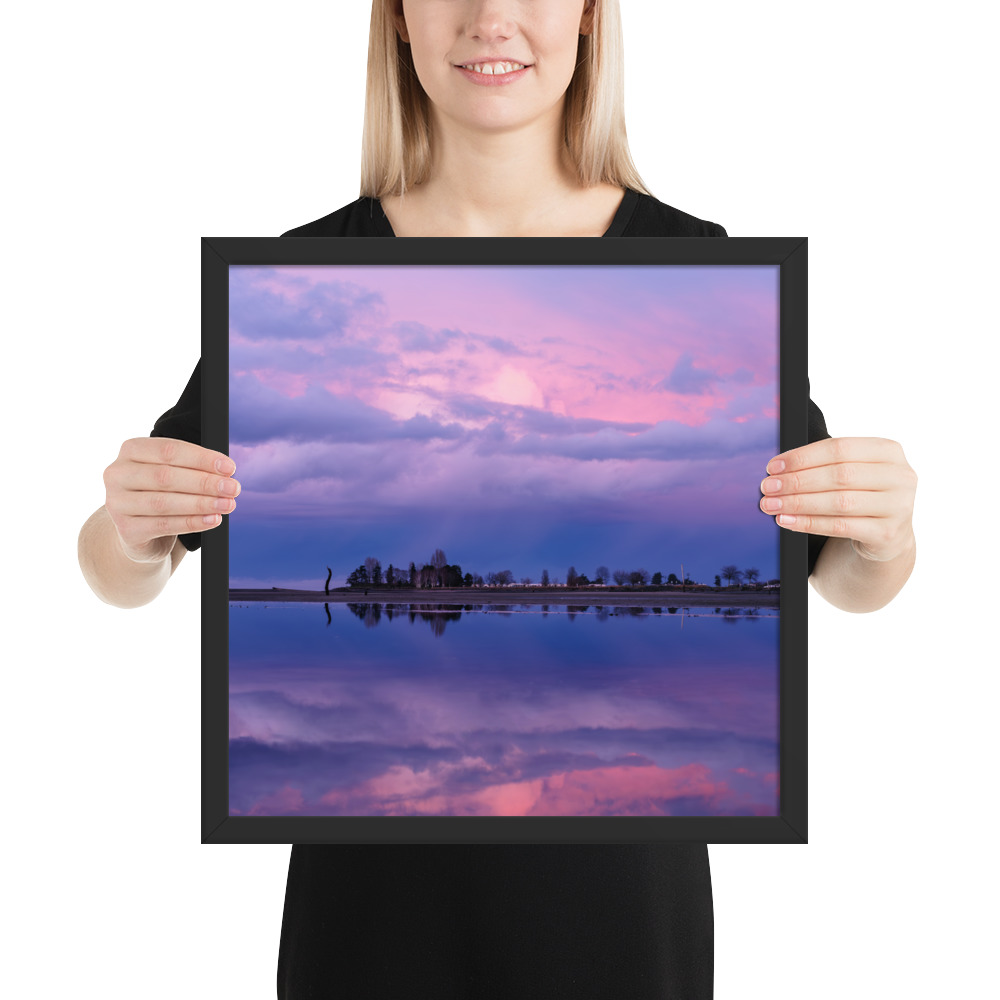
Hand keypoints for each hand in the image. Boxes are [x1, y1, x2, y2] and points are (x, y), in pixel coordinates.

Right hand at [103, 437, 239, 562]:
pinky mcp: (126, 529)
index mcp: (131, 450)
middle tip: (233, 488)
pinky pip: (164, 525)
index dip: (201, 458)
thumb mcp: (173, 474)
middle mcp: (117, 474)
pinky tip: (213, 520)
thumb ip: (192, 468)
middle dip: (205, 482)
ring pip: (164, 502)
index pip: (169, 450)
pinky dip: (192, 523)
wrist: (138, 532)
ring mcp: (117, 503)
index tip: (229, 467)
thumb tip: (226, 472)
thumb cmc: (161, 493)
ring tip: (227, 504)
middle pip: (166, 476)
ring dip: (201, 503)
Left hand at [759, 437, 916, 562]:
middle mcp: (900, 476)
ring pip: (839, 502)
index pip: (840, 448)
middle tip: (768, 487)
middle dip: (796, 481)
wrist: (888, 535)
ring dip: (799, 503)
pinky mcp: (888, 533)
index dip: (803, 457)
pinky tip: (787, 521)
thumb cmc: (862, 495)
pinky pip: (841, 526)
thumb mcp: (854, 472)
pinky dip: (809, 523)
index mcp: (889, 451)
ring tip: (772, 505)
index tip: (773, 467)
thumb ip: (825, 464)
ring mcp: (898, 506)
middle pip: (839, 475)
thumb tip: (777, 469)